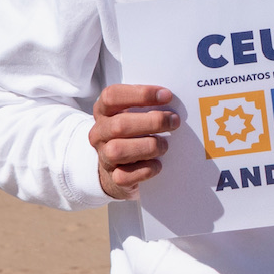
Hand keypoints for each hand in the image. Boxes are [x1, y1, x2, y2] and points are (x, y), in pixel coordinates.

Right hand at [89, 85, 179, 199]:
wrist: (119, 168)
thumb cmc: (132, 133)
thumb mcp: (133, 114)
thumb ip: (146, 105)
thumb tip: (169, 100)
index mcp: (103, 111)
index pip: (112, 96)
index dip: (140, 94)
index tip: (167, 96)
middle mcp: (99, 133)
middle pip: (119, 125)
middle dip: (152, 122)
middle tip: (174, 121)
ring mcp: (104, 156)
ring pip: (118, 150)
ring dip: (148, 146)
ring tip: (164, 145)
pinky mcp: (113, 178)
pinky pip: (125, 176)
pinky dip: (145, 169)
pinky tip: (157, 164)